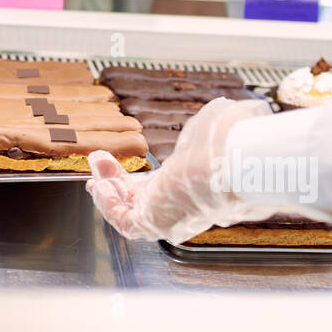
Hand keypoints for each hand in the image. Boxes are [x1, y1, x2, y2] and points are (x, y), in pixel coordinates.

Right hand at [87, 97, 273, 242]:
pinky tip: (100, 184)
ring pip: (128, 213)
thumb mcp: (211, 130)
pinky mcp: (156, 223)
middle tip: (98, 166)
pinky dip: (108, 204)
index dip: (131, 178)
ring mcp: (168, 217)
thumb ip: (207, 125)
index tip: (113, 164)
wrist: (235, 162)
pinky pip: (124, 221)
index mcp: (191, 187)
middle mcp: (181, 207)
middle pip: (138, 202)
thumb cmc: (229, 144)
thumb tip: (222, 108)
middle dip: (114, 184)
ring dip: (107, 191)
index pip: (156, 189)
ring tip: (95, 170)